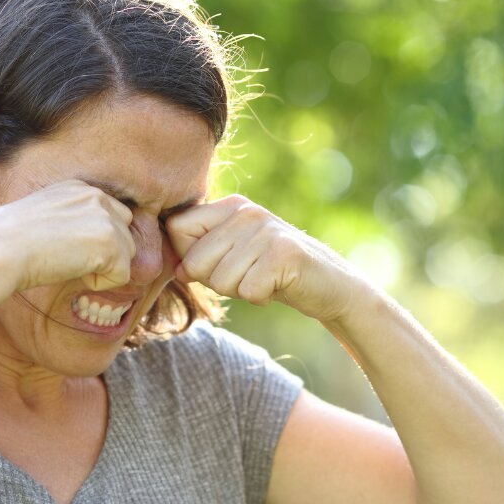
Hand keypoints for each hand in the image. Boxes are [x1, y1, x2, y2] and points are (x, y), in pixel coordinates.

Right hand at [0, 179, 135, 292]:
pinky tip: (73, 271)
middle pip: (126, 235)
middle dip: (107, 254)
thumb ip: (75, 221)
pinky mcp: (110, 244)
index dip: (96, 240)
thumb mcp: (45, 217)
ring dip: (102, 269)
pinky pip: (123, 276)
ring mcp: (106, 219)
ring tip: (68, 264)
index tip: (66, 248)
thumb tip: (93, 247)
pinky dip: (100, 283)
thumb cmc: (9, 241)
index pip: (112, 216)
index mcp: (80, 188)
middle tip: (69, 259)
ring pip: (127, 256)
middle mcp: (97, 197)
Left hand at [165, 195, 358, 321]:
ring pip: (221, 280)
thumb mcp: (233, 256)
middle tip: (248, 275)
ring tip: (264, 278)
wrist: (326, 284)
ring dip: (241, 291)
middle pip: (195, 261)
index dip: (190, 257)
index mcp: (230, 206)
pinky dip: (260, 297)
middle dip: (217, 282)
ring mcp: (267, 230)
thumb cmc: (271, 273)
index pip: (177, 228)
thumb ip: (201, 255)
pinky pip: (247, 291)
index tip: (218, 264)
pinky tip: (277, 285)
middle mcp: (247, 211)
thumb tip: (178, 269)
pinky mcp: (284, 254)